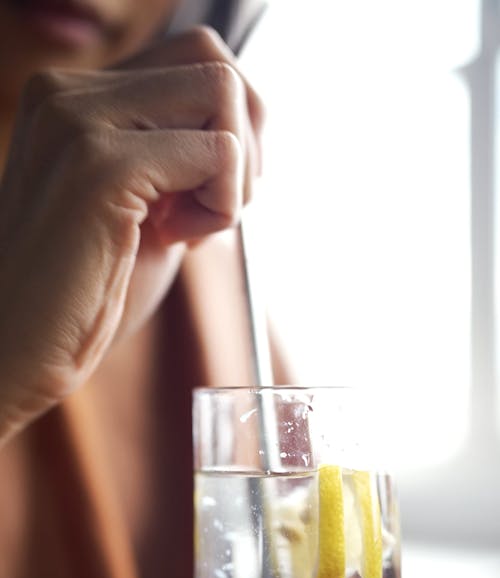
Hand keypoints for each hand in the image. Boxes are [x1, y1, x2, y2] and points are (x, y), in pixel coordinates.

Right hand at [0, 26, 262, 439]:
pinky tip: (175, 241)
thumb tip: (251, 122)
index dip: (228, 127)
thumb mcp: (139, 206)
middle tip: (209, 211)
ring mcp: (80, 121)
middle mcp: (68, 92)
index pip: (195, 56)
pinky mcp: (101, 167)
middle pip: (214, 62)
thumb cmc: (80, 293)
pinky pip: (218, 152)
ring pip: (222, 93)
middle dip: (243, 145)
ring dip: (234, 173)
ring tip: (189, 228)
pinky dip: (221, 205)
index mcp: (73, 97)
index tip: (203, 195)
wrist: (15, 351)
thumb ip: (178, 157)